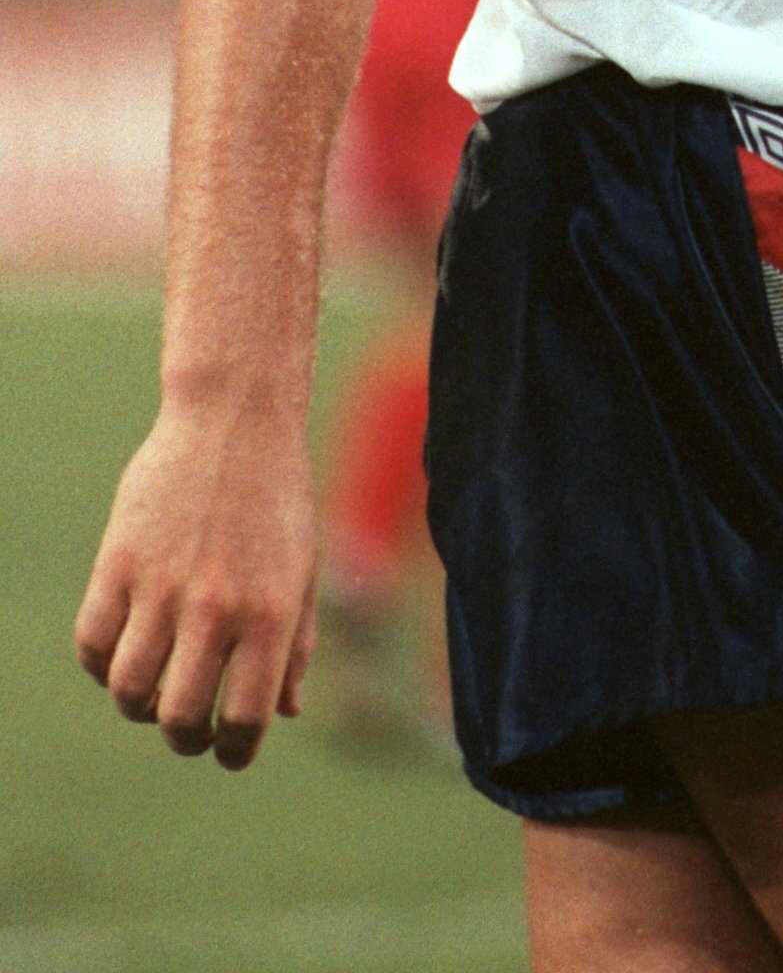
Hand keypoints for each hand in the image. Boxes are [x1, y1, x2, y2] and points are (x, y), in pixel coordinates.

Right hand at [74, 402, 318, 769]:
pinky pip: (91, 642)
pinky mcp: (118, 560)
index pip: (245, 719)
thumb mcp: (303, 568)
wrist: (234, 418)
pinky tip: (124, 647)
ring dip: (138, 705)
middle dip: (184, 738)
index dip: (234, 751)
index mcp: (269, 612)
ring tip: (156, 688)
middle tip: (190, 727)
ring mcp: (161, 583)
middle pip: (178, 718)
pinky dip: (101, 662)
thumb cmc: (277, 498)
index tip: (228, 751)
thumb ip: (294, 645)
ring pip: (127, 690)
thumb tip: (285, 714)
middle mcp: (215, 605)